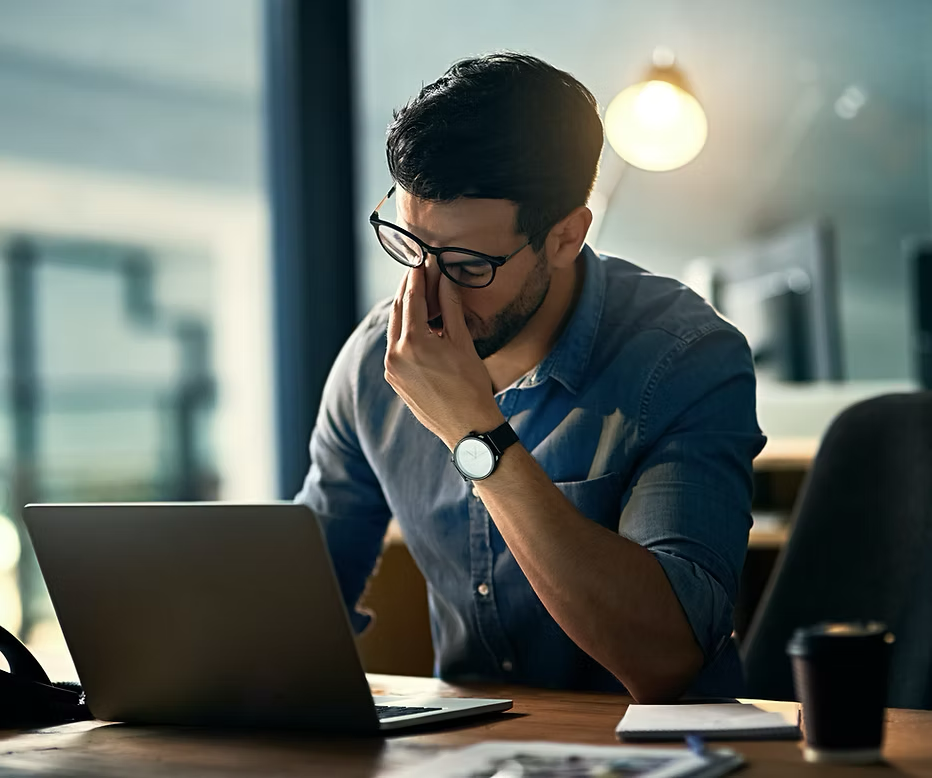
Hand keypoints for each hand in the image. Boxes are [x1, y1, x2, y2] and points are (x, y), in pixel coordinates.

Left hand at [384, 267, 503, 448]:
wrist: (468, 427)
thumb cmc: (471, 386)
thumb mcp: (463, 342)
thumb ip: (450, 307)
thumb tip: (444, 279)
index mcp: (413, 342)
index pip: (412, 298)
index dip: (417, 277)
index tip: (421, 261)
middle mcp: (395, 355)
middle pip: (398, 311)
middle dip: (407, 290)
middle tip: (417, 272)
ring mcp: (392, 369)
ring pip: (395, 329)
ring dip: (405, 311)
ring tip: (418, 295)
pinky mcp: (394, 380)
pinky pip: (395, 348)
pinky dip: (404, 333)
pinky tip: (417, 326)